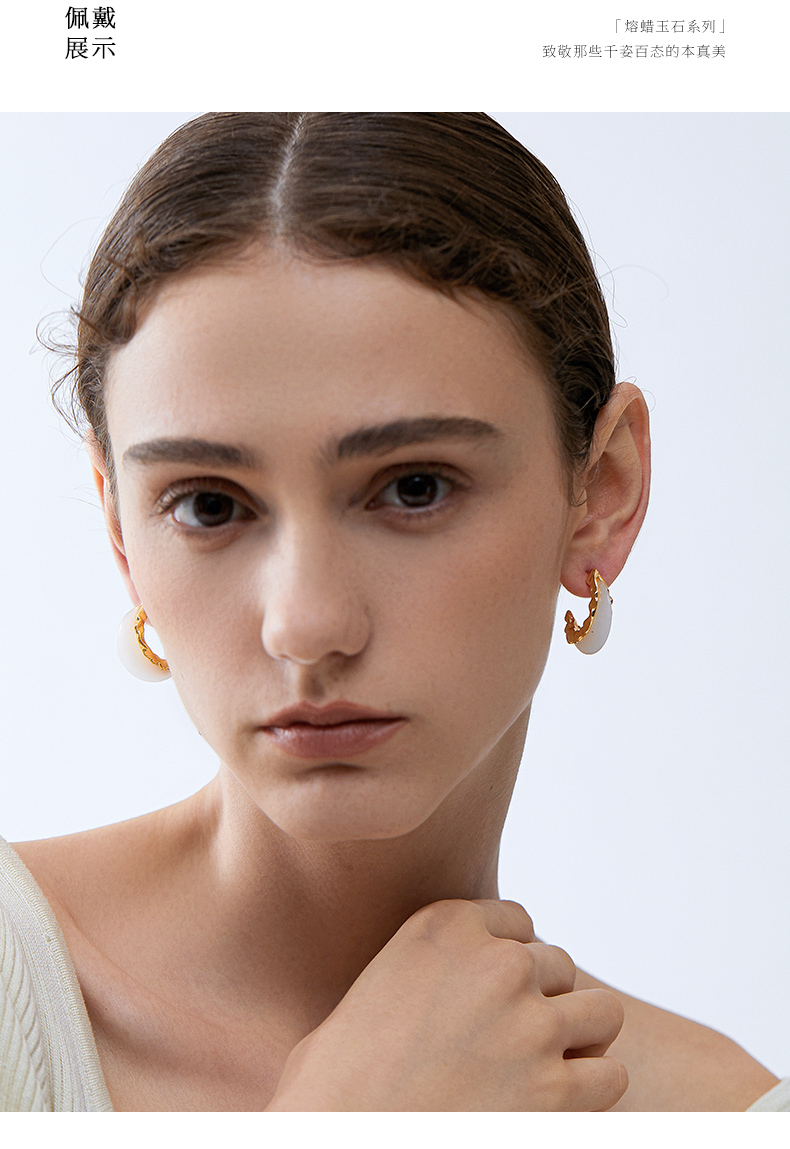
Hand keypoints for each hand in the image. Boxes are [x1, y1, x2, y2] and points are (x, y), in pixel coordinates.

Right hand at [266, 899, 626, 1110]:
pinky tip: (552, 1108)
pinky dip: (590, 1094)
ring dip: (577, 1041)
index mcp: (444, 927)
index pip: (516, 922)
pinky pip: (610, 1076)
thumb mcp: (372, 988)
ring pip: (601, 1013)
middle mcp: (494, 963)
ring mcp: (530, 1024)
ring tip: (539, 1072)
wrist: (338, 1134)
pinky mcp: (555, 1092)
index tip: (489, 996)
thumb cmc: (334, 1083)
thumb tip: (456, 984)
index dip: (507, 961)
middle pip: (557, 965)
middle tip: (506, 1045)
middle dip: (539, 1001)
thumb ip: (428, 968)